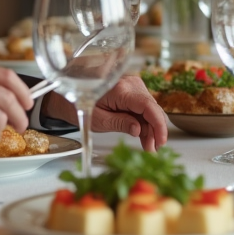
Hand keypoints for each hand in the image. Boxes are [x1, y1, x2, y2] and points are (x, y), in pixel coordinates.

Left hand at [43, 74, 168, 150]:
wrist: (72, 95)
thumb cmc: (81, 106)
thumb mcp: (98, 120)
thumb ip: (120, 123)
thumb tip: (139, 130)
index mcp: (121, 90)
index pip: (148, 106)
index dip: (158, 125)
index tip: (160, 142)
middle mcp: (131, 83)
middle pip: (152, 109)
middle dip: (155, 131)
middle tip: (151, 150)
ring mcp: (134, 85)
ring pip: (151, 109)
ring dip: (151, 128)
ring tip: (147, 146)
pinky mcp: (134, 89)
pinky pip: (145, 107)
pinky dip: (145, 121)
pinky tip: (143, 135)